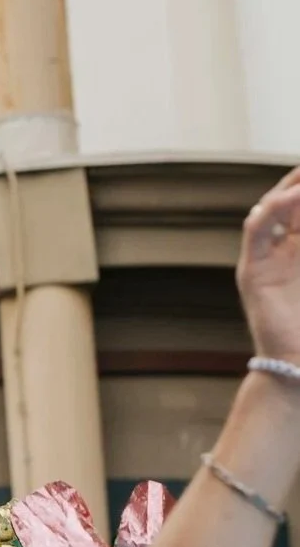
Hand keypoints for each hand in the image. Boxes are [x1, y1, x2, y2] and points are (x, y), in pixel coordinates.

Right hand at [240, 167, 299, 363]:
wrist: (298, 364)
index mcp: (298, 252)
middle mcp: (279, 251)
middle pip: (286, 204)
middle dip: (298, 182)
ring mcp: (262, 259)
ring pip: (269, 212)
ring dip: (288, 192)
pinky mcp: (252, 272)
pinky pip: (255, 232)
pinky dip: (267, 212)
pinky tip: (287, 198)